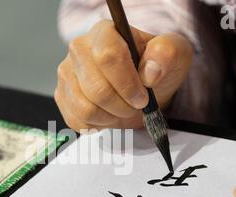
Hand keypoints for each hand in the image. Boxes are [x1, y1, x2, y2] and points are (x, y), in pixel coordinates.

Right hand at [55, 20, 192, 131]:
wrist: (141, 85)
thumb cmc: (154, 67)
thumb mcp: (173, 54)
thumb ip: (166, 54)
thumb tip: (149, 72)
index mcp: (105, 32)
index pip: (108, 57)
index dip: (127, 84)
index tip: (142, 98)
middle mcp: (79, 49)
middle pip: (96, 88)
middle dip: (122, 106)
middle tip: (135, 106)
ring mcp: (67, 74)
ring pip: (85, 108)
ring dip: (111, 117)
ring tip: (122, 109)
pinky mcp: (62, 96)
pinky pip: (77, 120)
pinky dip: (98, 124)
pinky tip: (108, 114)